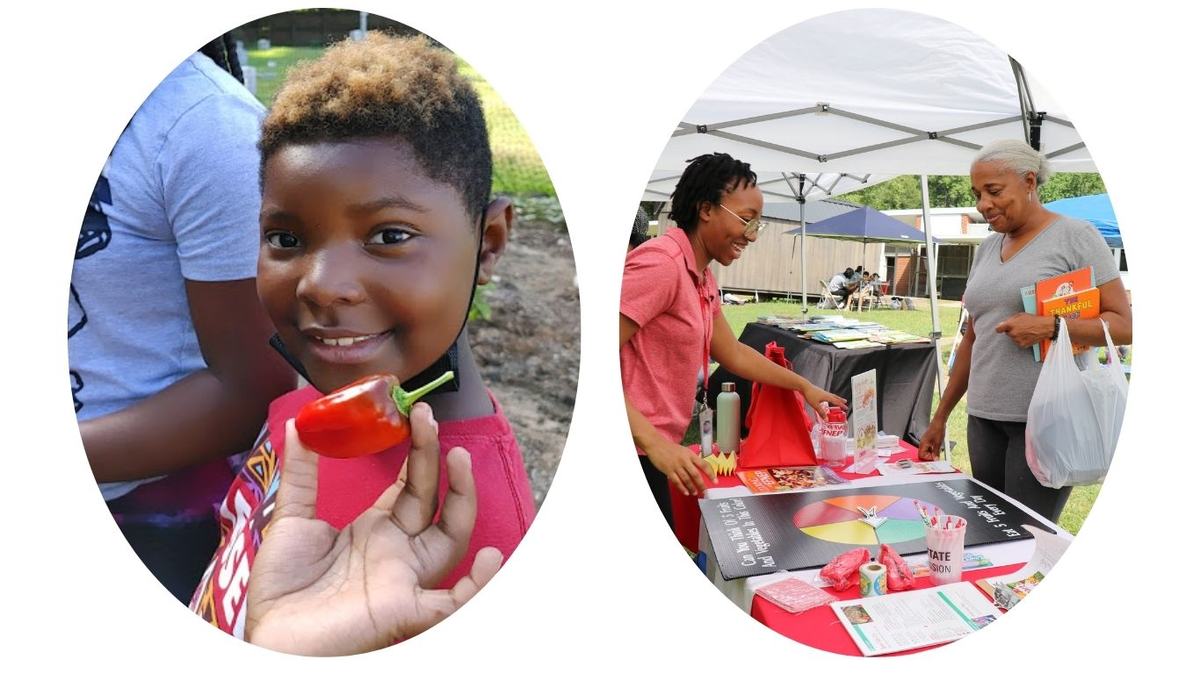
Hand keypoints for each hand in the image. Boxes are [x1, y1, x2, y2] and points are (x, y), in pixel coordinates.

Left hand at [244, 404, 501, 655]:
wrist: (269, 640)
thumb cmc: (283, 590)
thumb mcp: (291, 521)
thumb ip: (302, 476)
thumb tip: (299, 426)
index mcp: (377, 531)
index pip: (411, 485)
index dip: (418, 450)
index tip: (412, 413)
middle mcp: (399, 552)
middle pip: (433, 500)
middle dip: (434, 458)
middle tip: (427, 417)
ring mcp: (406, 580)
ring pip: (452, 538)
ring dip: (463, 499)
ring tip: (459, 457)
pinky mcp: (405, 611)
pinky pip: (454, 603)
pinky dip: (478, 586)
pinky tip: (492, 558)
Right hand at [646, 441, 715, 496]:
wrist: (656, 445)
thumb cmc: (670, 448)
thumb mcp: (684, 450)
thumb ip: (691, 459)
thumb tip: (699, 469)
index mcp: (690, 454)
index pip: (704, 465)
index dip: (711, 474)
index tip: (715, 481)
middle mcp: (684, 460)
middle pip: (696, 475)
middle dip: (701, 485)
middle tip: (704, 491)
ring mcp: (676, 466)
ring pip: (687, 480)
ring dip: (692, 488)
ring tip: (695, 492)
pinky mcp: (668, 470)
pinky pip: (677, 481)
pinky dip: (682, 488)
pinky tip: (686, 492)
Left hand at [801, 384, 846, 420]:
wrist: (804, 386)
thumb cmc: (810, 394)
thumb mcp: (816, 405)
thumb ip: (821, 412)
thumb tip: (826, 419)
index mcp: (827, 397)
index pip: (836, 402)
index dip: (841, 405)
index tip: (846, 408)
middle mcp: (826, 394)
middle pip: (835, 397)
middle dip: (840, 400)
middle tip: (845, 401)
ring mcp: (823, 392)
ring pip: (831, 395)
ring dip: (835, 398)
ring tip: (837, 399)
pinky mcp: (819, 391)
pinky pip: (827, 395)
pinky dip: (830, 397)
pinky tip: (826, 398)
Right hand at [918, 416, 945, 460]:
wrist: (939, 422)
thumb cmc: (937, 429)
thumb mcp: (938, 443)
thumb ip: (936, 452)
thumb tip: (935, 459)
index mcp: (923, 444)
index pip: (921, 455)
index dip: (928, 458)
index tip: (934, 458)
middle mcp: (922, 443)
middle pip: (923, 454)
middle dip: (930, 456)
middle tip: (936, 456)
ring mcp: (925, 441)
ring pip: (926, 451)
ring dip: (932, 453)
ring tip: (938, 451)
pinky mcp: (928, 440)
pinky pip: (929, 447)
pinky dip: (933, 449)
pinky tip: (938, 448)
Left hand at [995, 313, 1053, 348]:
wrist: (1044, 327)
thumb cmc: (1033, 320)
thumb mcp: (1020, 315)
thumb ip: (1010, 320)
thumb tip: (1003, 324)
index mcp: (1011, 325)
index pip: (998, 329)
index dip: (1000, 329)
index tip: (1001, 329)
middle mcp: (1013, 333)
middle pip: (1008, 333)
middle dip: (1012, 330)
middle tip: (1021, 328)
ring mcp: (1017, 340)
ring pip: (1013, 338)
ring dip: (1017, 336)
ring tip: (1026, 331)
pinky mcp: (1022, 345)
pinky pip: (1018, 342)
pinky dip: (1022, 340)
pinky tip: (1028, 336)